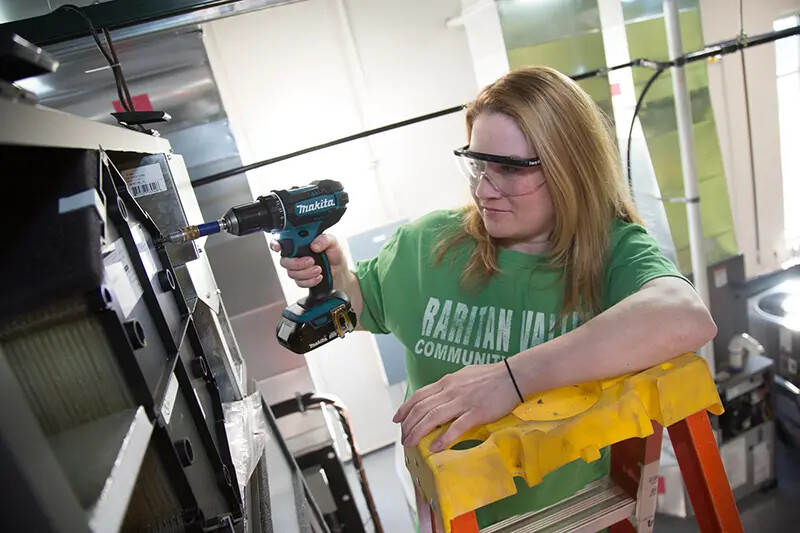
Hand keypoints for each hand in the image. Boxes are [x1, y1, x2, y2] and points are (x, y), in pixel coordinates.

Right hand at [270, 234, 346, 287]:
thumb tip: (314, 245)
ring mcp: (298, 268)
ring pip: (291, 273)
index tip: (278, 247)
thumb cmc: (334, 254)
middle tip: (310, 261)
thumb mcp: (333, 242)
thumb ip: (324, 240)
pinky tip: (318, 277)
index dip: (275, 244)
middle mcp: (296, 255)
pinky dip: (310, 281)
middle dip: (297, 263)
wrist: (340, 271)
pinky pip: (299, 282)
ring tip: (318, 269)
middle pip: (284, 261)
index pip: (282, 241)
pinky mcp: (301, 279)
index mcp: (300, 242)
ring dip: (306, 273)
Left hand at [393, 361, 520, 451]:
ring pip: (433, 418)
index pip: (419, 396)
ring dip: (419, 432)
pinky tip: (435, 447)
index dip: (405, 408)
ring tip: (411, 444)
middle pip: (421, 409)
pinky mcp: (476, 413)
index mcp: (446, 382)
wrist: (512, 376)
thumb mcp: (463, 376)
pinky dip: (444, 438)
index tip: (397, 419)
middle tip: (403, 438)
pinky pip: (456, 427)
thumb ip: (449, 386)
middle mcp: (450, 391)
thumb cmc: (490, 376)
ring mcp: (462, 402)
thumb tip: (438, 396)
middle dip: (408, 425)